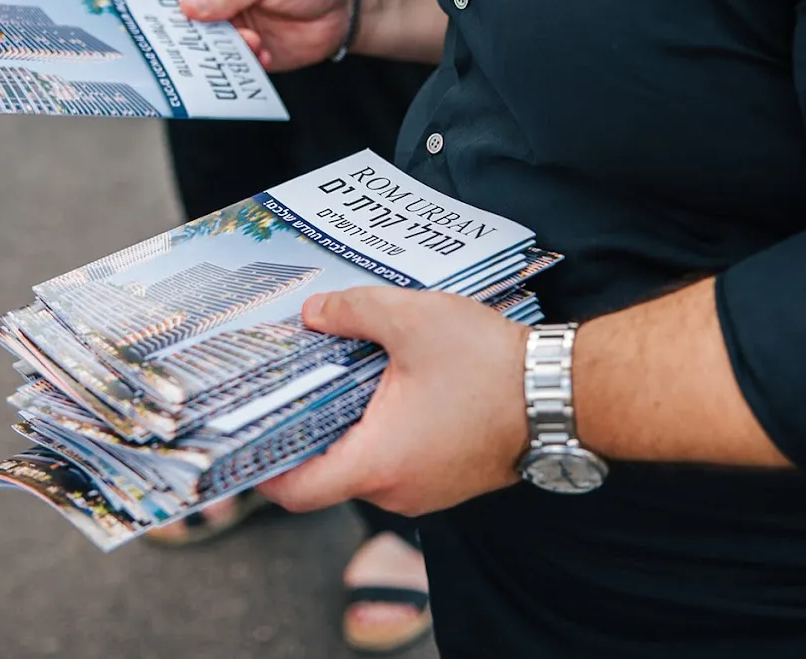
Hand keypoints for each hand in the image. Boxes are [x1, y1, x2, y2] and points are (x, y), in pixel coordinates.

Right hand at [73, 0, 354, 72]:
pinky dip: (237, 64)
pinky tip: (261, 49)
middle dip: (148, 21)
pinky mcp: (243, 55)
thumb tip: (187, 11)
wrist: (350, 1)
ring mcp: (224, 25)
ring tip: (237, 37)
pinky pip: (224, 68)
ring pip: (193, 44)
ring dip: (206, 47)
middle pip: (163, 8)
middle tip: (126, 32)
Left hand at [259, 287, 530, 516]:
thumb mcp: (412, 320)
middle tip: (289, 385)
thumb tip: (314, 313)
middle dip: (306, 428)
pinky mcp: (448, 480)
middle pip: (328, 473)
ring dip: (350, 426)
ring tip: (340, 375)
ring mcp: (426, 492)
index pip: (297, 490)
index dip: (260, 469)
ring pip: (365, 465)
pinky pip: (398, 462)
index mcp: (378, 463)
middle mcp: (397, 492)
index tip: (239, 442)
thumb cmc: (492, 365)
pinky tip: (386, 387)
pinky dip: (383, 432)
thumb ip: (353, 312)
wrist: (565, 394)